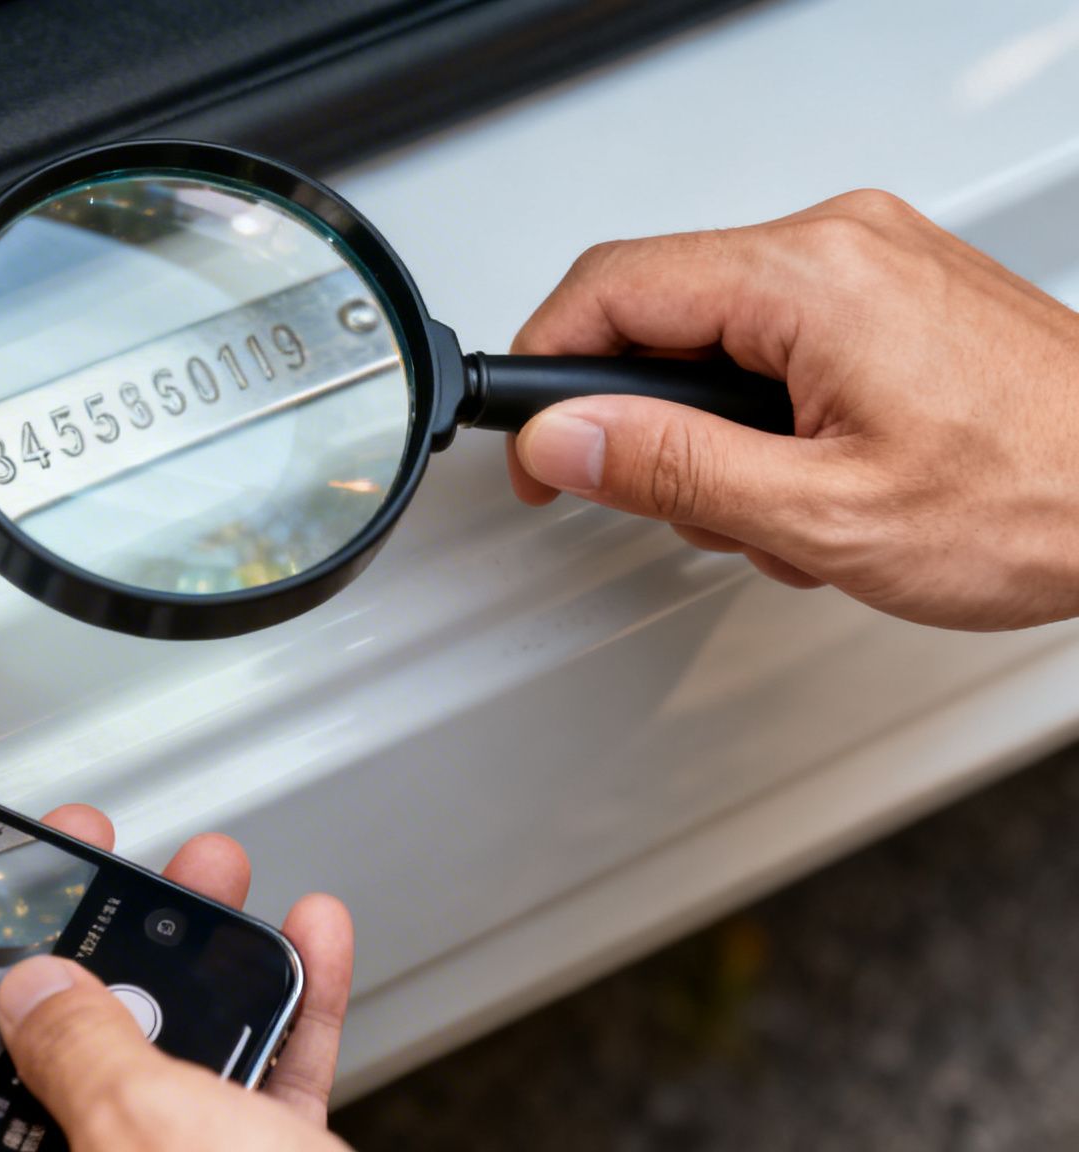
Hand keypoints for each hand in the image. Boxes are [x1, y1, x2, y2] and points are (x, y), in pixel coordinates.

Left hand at [0, 804, 354, 1150]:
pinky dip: (274, 1027)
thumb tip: (39, 992)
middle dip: (65, 964)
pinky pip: (241, 1104)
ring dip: (190, 972)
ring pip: (147, 1078)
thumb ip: (79, 1050)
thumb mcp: (146, 1138)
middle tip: (85, 884)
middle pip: (18, 1083)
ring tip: (211, 887)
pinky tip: (302, 949)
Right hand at [505, 189, 1078, 630]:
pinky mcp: (897, 289)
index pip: (609, 289)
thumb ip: (670, 469)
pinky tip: (817, 480)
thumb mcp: (822, 513)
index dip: (543, 374)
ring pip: (718, 331)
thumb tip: (562, 439)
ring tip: (779, 511)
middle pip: (659, 308)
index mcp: (809, 277)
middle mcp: (841, 241)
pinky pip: (782, 335)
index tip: (533, 450)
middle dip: (648, 422)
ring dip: (717, 432)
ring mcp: (874, 258)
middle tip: (679, 505)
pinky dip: (772, 413)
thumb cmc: (1043, 497)